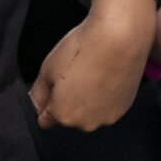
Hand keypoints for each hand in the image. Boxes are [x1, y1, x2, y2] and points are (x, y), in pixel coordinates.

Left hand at [33, 1, 151, 130]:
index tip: (54, 84)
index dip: (47, 101)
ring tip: (91, 73)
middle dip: (67, 101)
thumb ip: (38, 94)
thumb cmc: (82, 50)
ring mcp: (107, 117)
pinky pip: (106, 107)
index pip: (45, 120)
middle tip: (74, 74)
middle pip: (68, 118)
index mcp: (63, 116)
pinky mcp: (123, 108)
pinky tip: (105, 75)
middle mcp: (86, 124)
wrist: (120, 37)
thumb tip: (36, 106)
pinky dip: (104, 96)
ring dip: (86, 100)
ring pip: (88, 113)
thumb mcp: (47, 69)